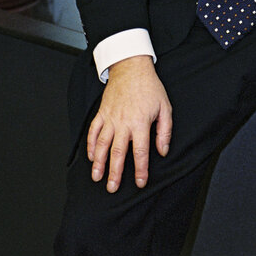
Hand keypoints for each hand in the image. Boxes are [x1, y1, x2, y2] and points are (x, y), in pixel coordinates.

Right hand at [87, 55, 171, 192]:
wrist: (131, 67)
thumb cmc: (150, 87)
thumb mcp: (165, 107)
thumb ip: (164, 131)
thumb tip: (163, 151)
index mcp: (140, 122)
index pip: (140, 151)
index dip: (141, 169)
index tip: (140, 183)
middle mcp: (123, 122)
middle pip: (118, 152)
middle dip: (115, 172)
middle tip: (113, 188)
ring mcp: (110, 118)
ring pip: (102, 144)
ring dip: (98, 162)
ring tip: (97, 177)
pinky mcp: (102, 112)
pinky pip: (93, 131)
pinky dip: (90, 145)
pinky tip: (90, 156)